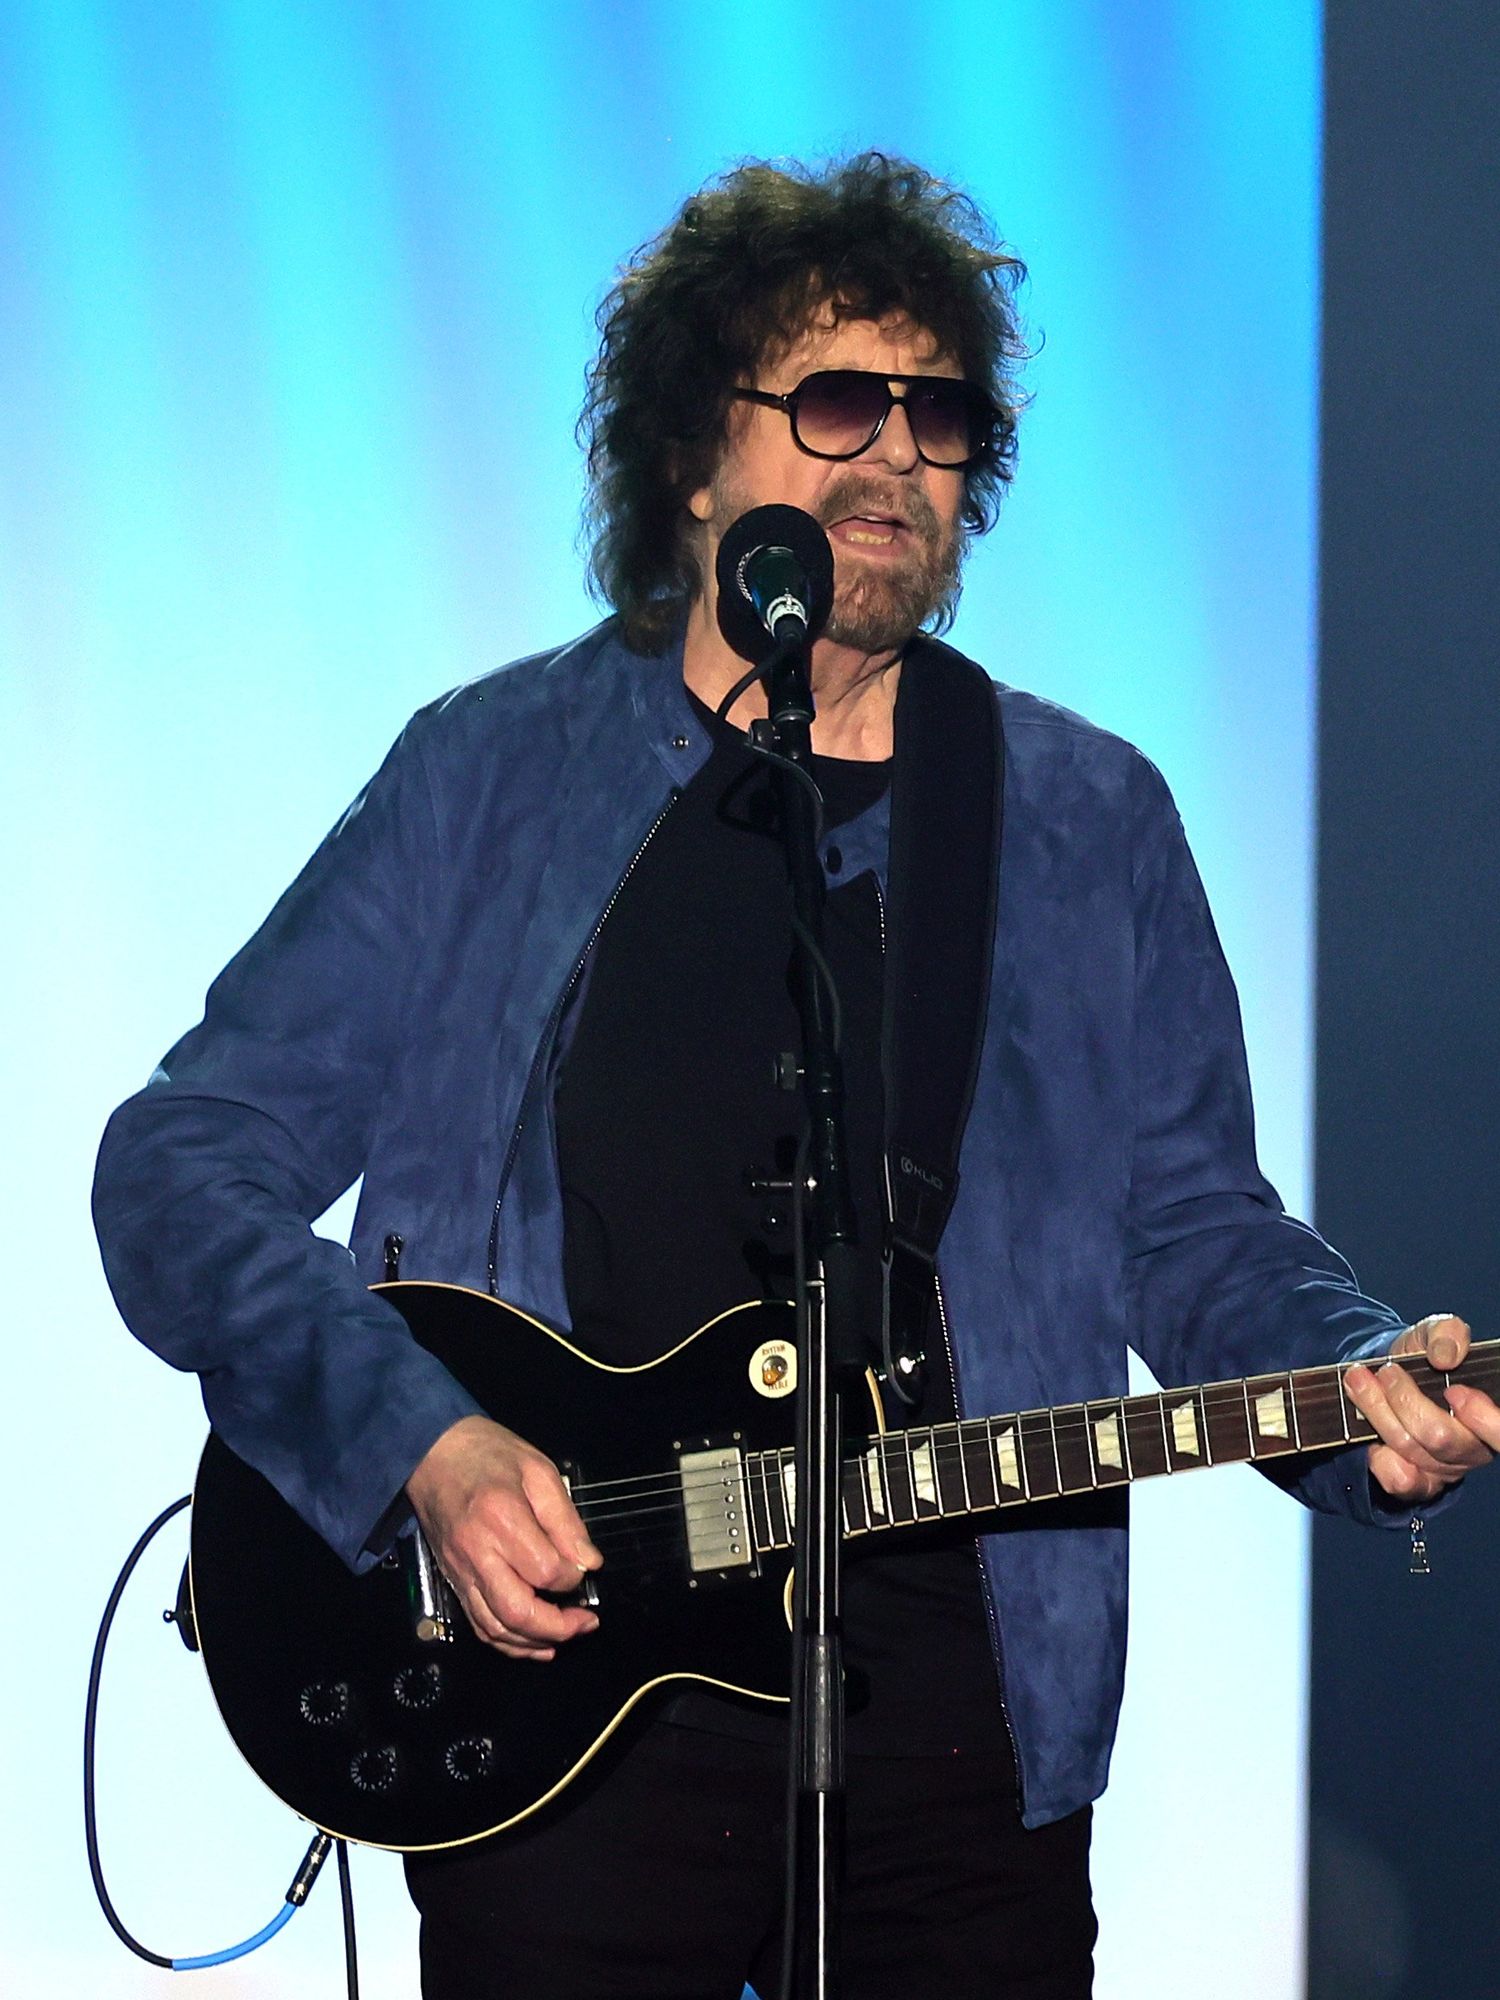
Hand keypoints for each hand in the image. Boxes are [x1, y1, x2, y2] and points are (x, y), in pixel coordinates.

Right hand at [406, 1414, 602, 1659]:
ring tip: (564, 1637)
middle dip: (558, 1627)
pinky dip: (506, 1642)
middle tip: (585, 1623)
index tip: (584, 1568)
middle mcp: (478, 1552)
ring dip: (534, 1643)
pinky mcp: (452, 1580)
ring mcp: (460, 1571)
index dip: (573, 1578)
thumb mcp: (538, 1470)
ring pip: (496, 1628)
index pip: (546, 1570)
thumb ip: (565, 1520)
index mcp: (503, 1518)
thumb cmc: (488, 1453)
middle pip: (518, 1612)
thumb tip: (588, 1563)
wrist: (431, 1453)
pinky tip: (532, 1642)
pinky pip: (478, 1624)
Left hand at [1344, 1313, 1499, 1503]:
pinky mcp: (1418, 1482)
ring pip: (1410, 1449)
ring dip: (1376, 1411)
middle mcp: (1472, 1447)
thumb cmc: (1424, 1356)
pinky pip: (1400, 1479)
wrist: (1389, 1370)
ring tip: (1358, 1380)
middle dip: (1403, 1399)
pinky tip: (1367, 1428)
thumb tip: (1446, 1356)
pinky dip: (1379, 1455)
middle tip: (1385, 1371)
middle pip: (1440, 1436)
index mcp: (1488, 1415)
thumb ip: (1447, 1334)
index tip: (1453, 1391)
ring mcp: (1445, 1469)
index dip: (1482, 1418)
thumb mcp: (1436, 1333)